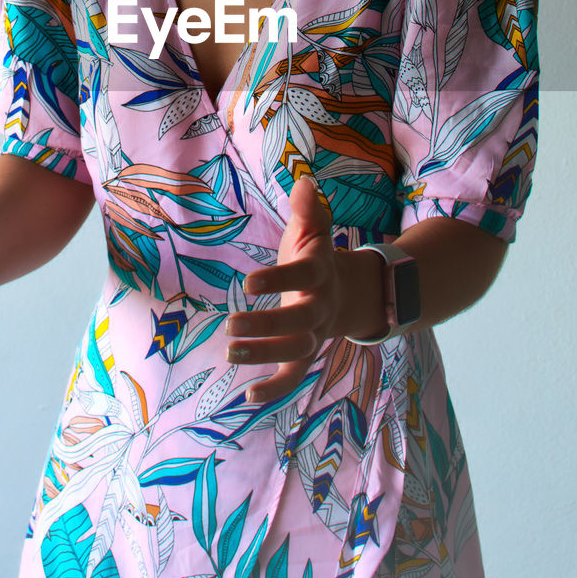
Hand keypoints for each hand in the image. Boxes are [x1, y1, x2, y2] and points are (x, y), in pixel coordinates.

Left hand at [226, 176, 345, 403]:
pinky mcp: (304, 353)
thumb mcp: (313, 229)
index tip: (247, 283)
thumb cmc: (317, 256)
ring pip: (296, 350)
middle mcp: (319, 307)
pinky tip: (249, 397)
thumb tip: (304, 180)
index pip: (302, 276)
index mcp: (319, 273)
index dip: (278, 279)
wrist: (346, 292)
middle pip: (299, 322)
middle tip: (231, 326)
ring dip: (264, 354)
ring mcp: (314, 334)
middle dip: (267, 326)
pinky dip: (276, 388)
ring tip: (230, 353)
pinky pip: (294, 375)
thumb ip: (309, 208)